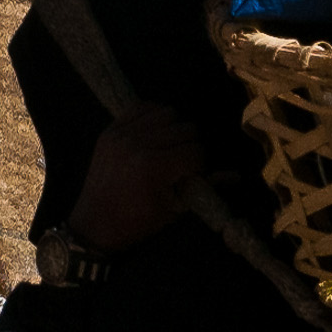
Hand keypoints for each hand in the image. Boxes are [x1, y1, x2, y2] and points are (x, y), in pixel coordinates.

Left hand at [67, 103, 205, 254]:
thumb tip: (236, 176)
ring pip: (166, 112)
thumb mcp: (174, 210)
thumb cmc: (137, 223)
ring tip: (169, 148)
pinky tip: (154, 134)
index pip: (196, 151)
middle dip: (191, 146)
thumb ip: (205, 188)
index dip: (201, 166)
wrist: (94, 224)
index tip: (194, 177)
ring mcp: (122, 134)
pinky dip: (153, 116)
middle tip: (183, 163)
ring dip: (174, 129)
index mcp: (154, 167)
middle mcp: (138, 144)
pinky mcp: (110, 129)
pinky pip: (141, 106)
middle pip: (185, 128)